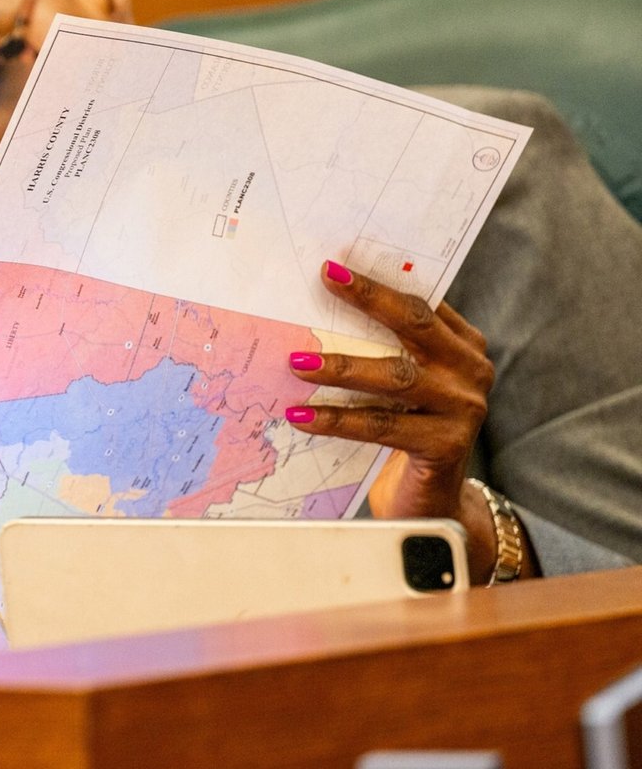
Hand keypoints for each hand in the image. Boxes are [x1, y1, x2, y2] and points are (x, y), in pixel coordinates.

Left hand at [285, 260, 508, 584]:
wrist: (433, 502)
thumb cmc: (405, 430)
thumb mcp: (399, 385)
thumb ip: (381, 348)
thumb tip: (317, 310)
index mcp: (462, 345)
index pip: (419, 302)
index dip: (378, 282)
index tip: (334, 265)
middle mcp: (471, 370)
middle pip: (415, 324)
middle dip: (369, 298)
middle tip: (325, 280)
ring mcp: (465, 408)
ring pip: (396, 376)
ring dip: (341, 367)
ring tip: (297, 363)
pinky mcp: (447, 445)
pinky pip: (381, 425)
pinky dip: (336, 418)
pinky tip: (300, 414)